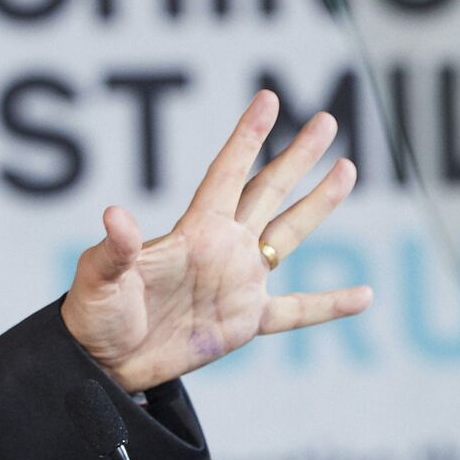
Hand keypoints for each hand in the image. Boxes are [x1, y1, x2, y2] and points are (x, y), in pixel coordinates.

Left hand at [59, 90, 372, 391]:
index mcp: (192, 231)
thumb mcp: (100, 278)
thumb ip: (115, 248)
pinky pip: (296, 312)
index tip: (266, 99)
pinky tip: (365, 296)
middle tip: (325, 119)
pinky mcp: (245, 322)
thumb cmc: (95, 314)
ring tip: (348, 168)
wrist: (105, 361)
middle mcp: (222, 248)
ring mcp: (238, 283)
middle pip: (267, 192)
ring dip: (319, 204)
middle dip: (296, 156)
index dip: (246, 138)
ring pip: (289, 235)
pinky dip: (330, 305)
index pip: (226, 174)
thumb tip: (115, 214)